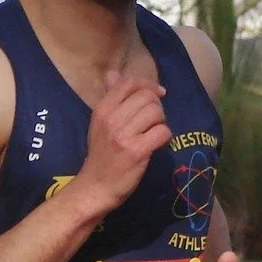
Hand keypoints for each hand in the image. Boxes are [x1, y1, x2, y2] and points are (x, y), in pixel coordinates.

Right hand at [72, 72, 168, 215]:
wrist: (95, 187)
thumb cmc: (101, 155)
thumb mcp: (100, 122)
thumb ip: (110, 98)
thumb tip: (113, 73)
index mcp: (102, 109)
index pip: (129, 83)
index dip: (148, 85)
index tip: (157, 94)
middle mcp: (112, 119)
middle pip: (147, 97)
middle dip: (157, 107)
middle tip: (154, 121)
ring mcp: (124, 135)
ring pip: (156, 112)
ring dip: (161, 122)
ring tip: (155, 133)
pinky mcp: (137, 151)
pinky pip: (162, 132)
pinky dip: (165, 137)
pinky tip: (158, 144)